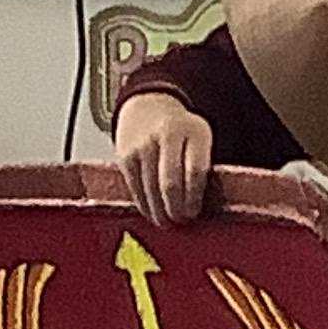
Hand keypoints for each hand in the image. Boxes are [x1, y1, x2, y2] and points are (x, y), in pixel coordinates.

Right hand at [114, 92, 213, 223]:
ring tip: (166, 221)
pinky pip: (136, 189)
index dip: (194, 198)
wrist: (147, 106)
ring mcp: (144, 145)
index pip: (195, 172)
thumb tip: (197, 207)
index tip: (195, 212)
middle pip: (171, 184)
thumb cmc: (180, 130)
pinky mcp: (126, 156)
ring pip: (152, 190)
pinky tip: (151, 211)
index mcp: (194, 131)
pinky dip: (144, 205)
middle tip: (180, 221)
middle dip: (176, 209)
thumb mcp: (199, 138)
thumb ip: (201, 165)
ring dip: (160, 212)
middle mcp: (168, 135)